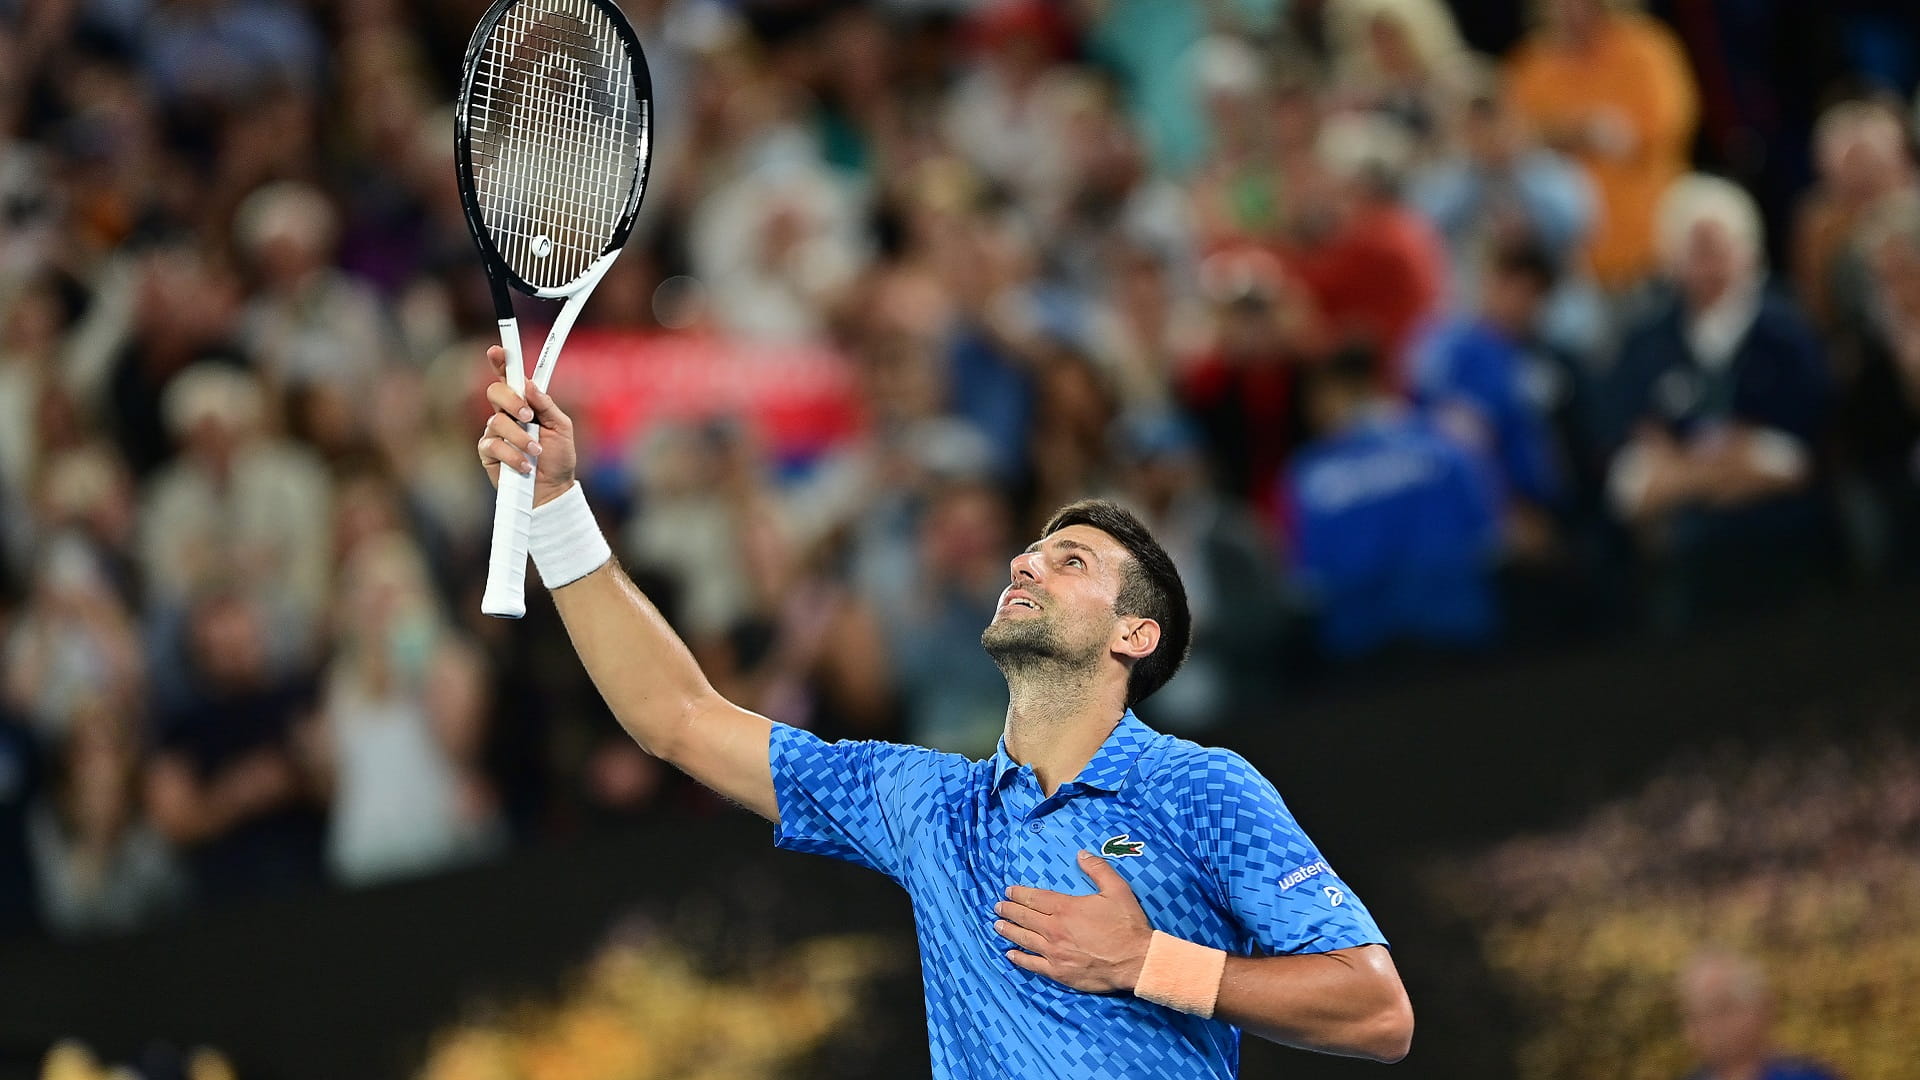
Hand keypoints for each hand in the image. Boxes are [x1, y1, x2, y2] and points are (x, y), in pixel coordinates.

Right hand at [477, 345, 578, 507]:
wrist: (552, 489)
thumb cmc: (558, 458)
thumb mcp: (562, 428)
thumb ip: (547, 405)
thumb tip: (529, 385)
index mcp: (526, 403)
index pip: (510, 377)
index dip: (502, 362)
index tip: (498, 350)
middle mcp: (507, 413)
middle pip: (496, 391)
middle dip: (512, 401)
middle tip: (528, 416)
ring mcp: (495, 432)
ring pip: (497, 421)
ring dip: (520, 437)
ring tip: (536, 451)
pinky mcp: (488, 451)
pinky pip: (493, 445)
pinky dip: (512, 455)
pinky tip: (525, 466)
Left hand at [995, 850, 1152, 992]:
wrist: (1135, 960)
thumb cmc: (1126, 925)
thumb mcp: (1117, 889)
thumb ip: (1098, 869)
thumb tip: (1081, 854)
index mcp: (1066, 908)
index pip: (1035, 898)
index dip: (1019, 894)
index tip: (1009, 891)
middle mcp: (1055, 929)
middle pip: (1025, 917)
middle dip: (1009, 910)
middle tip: (998, 907)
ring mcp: (1054, 952)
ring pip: (1024, 939)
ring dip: (1009, 931)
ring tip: (997, 926)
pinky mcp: (1059, 971)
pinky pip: (1033, 964)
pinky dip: (1019, 959)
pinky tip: (1010, 954)